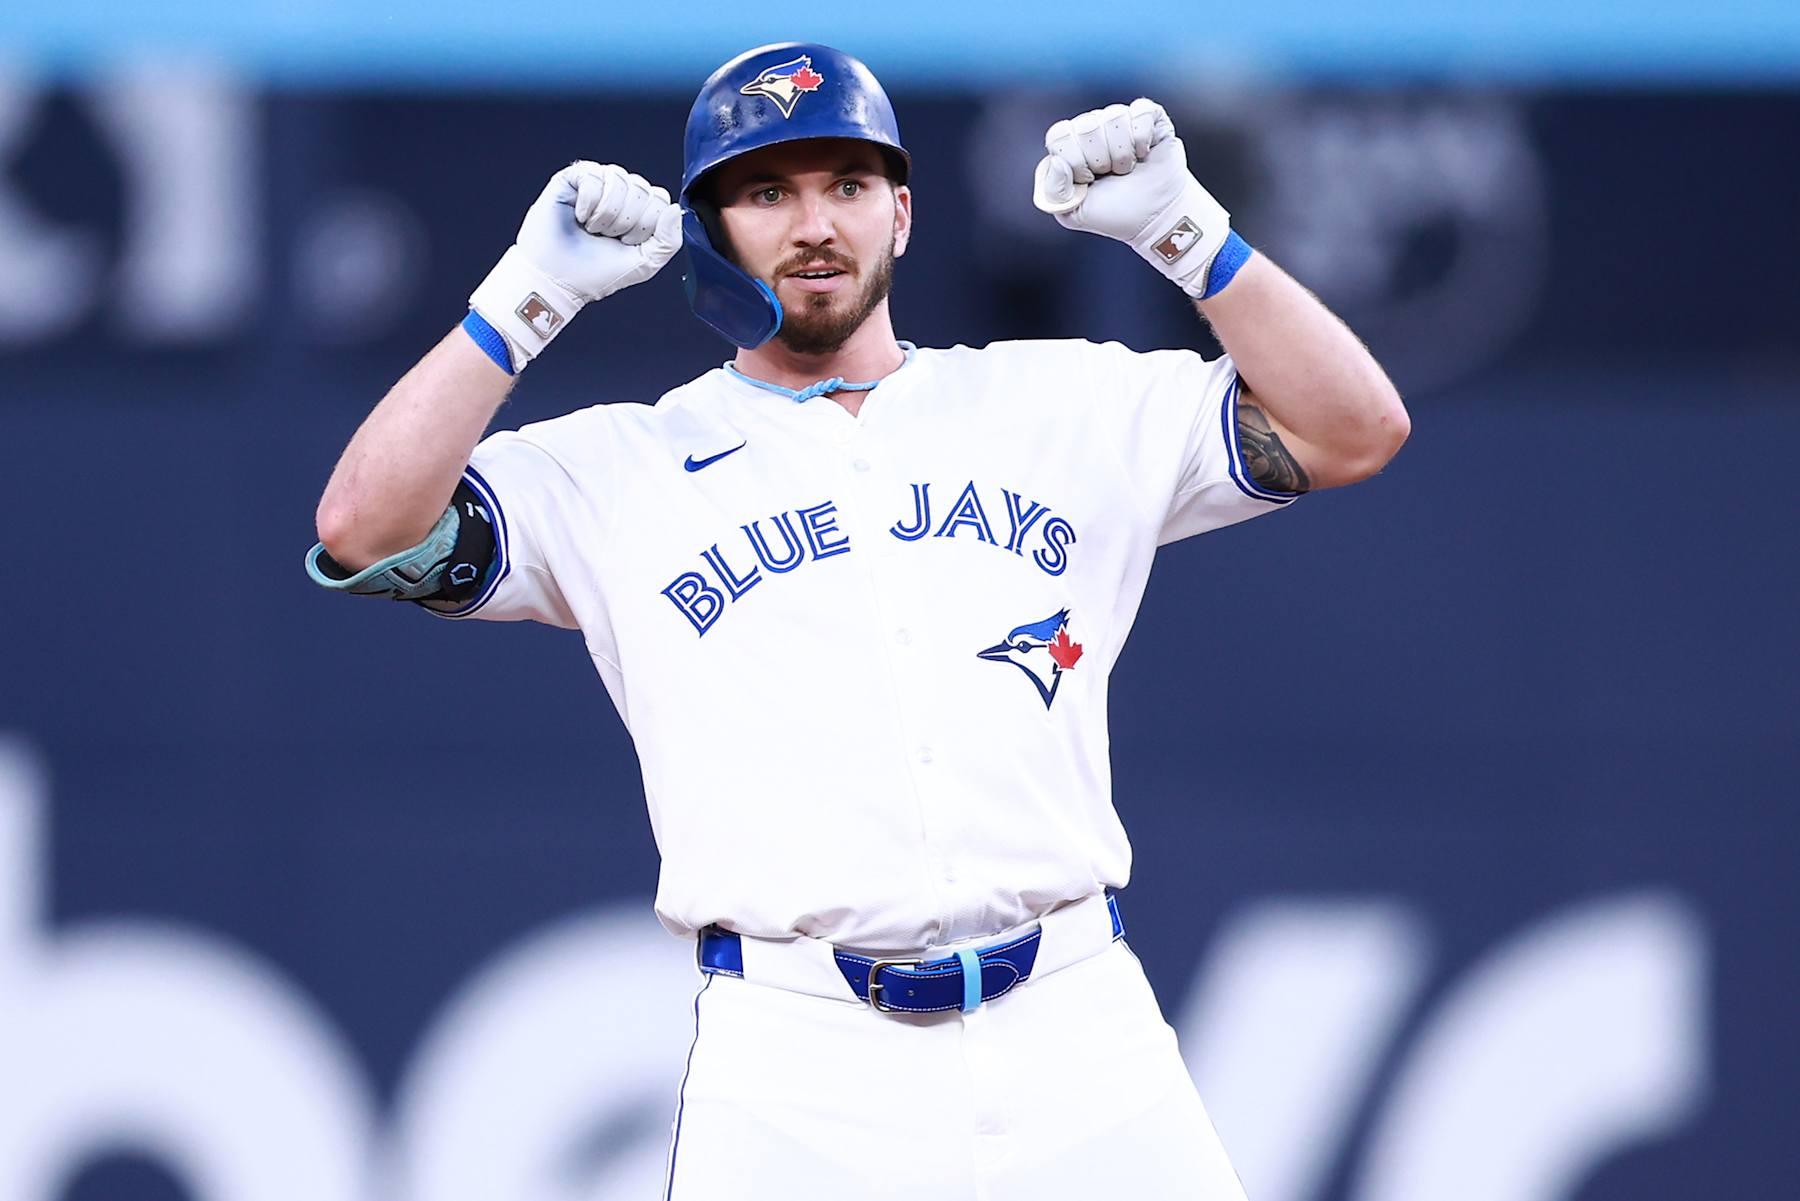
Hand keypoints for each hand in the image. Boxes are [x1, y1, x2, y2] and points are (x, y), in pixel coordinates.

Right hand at [516, 162, 682, 302]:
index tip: (628, 242)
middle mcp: (619, 194)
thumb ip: (669, 240)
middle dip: (627, 221)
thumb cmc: (595, 273)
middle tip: (606, 237)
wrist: (558, 280)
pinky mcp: (573, 178)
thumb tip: (675, 209)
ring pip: (620, 179)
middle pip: (642, 188)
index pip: (660, 199)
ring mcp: (596, 184)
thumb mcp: (645, 263)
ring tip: (592, 229)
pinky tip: (580, 216)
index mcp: (638, 212)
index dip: (647, 224)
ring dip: (607, 213)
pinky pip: (595, 175)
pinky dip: (589, 201)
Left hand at [1032, 99, 1233, 299]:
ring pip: (1114, 117)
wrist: (1154, 218)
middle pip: (1086, 125)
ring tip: (1129, 168)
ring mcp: (1120, 120)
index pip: (1059, 134)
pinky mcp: (1149, 117)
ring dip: (1123, 153)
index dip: (1074, 160)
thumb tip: (1057, 161)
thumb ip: (1053, 192)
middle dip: (1101, 160)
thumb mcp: (1073, 212)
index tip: (1088, 180)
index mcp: (1070, 146)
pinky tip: (1144, 153)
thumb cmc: (1114, 214)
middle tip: (1112, 176)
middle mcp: (1093, 128)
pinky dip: (1143, 138)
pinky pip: (1141, 111)